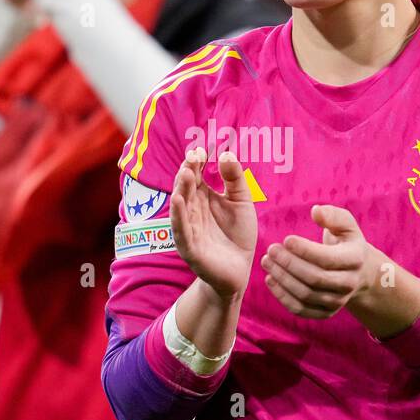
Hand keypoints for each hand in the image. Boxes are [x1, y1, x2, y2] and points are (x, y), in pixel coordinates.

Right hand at [170, 148, 256, 300]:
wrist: (240, 270)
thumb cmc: (238, 234)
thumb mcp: (241, 202)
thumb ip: (235, 179)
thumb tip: (226, 154)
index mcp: (202, 197)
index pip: (195, 175)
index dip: (196, 162)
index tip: (202, 150)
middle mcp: (191, 210)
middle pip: (185, 188)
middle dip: (188, 172)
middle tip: (193, 158)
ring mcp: (188, 229)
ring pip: (180, 206)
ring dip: (181, 190)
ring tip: (186, 174)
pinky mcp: (189, 248)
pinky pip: (181, 230)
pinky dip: (178, 216)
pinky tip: (178, 201)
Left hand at [261, 204, 379, 318]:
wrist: (358, 272)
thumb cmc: (345, 242)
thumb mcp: (346, 224)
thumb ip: (332, 215)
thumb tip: (315, 211)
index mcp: (355, 259)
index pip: (327, 258)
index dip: (304, 250)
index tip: (286, 239)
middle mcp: (349, 283)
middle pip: (314, 279)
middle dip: (289, 264)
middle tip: (271, 250)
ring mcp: (338, 301)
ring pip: (305, 295)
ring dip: (282, 279)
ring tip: (267, 262)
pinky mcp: (326, 313)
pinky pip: (300, 310)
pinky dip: (282, 297)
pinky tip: (270, 280)